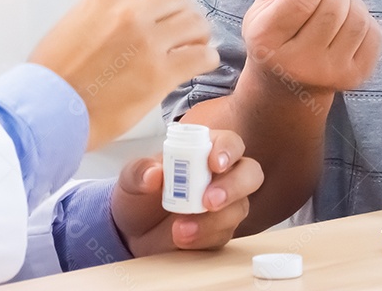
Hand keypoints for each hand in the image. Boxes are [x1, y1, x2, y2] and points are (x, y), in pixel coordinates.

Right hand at [29, 0, 219, 150]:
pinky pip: (200, 57)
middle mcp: (129, 14)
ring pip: (194, 24)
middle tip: (186, 30)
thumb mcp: (70, 26)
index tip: (162, 11)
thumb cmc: (52, 78)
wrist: (47, 111)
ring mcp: (147, 43)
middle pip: (176, 0)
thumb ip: (100, 16)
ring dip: (199, 34)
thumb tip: (121, 21)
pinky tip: (204, 63)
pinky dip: (207, 58)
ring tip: (197, 46)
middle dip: (183, 14)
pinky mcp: (159, 74)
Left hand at [111, 130, 263, 255]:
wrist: (133, 231)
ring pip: (239, 208)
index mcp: (204, 151)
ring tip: (180, 229)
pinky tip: (183, 239)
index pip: (229, 143)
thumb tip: (153, 173)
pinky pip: (223, 235)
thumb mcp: (131, 179)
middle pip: (250, 174)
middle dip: (234, 186)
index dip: (227, 150)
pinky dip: (204, 238)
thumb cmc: (141, 194)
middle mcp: (222, 176)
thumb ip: (140, 171)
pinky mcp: (220, 232)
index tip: (216, 163)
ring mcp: (225, 206)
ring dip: (213, 220)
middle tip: (209, 200)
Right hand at [241, 0, 381, 91]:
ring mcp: (328, 74)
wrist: (285, 87)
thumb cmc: (275, 34)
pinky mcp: (354, 79)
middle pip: (332, 6)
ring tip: (334, 6)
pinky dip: (364, 20)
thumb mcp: (268, 2)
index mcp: (267, 39)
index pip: (302, 0)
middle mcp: (297, 62)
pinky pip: (374, 33)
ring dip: (351, 1)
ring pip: (357, 18)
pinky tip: (344, 26)